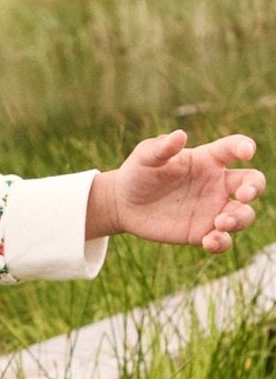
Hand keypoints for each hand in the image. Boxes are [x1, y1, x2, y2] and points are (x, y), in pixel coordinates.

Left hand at [87, 131, 264, 253]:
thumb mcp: (146, 157)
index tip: (246, 152)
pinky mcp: (202, 232)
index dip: (245, 147)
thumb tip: (179, 136)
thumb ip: (162, 147)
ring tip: (220, 222)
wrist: (124, 204)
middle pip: (252, 182)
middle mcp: (217, 184)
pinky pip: (223, 240)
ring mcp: (212, 209)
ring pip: (243, 215)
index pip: (234, 148)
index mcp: (208, 159)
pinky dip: (222, 243)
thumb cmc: (138, 172)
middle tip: (243, 195)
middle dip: (255, 188)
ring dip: (239, 219)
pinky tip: (209, 241)